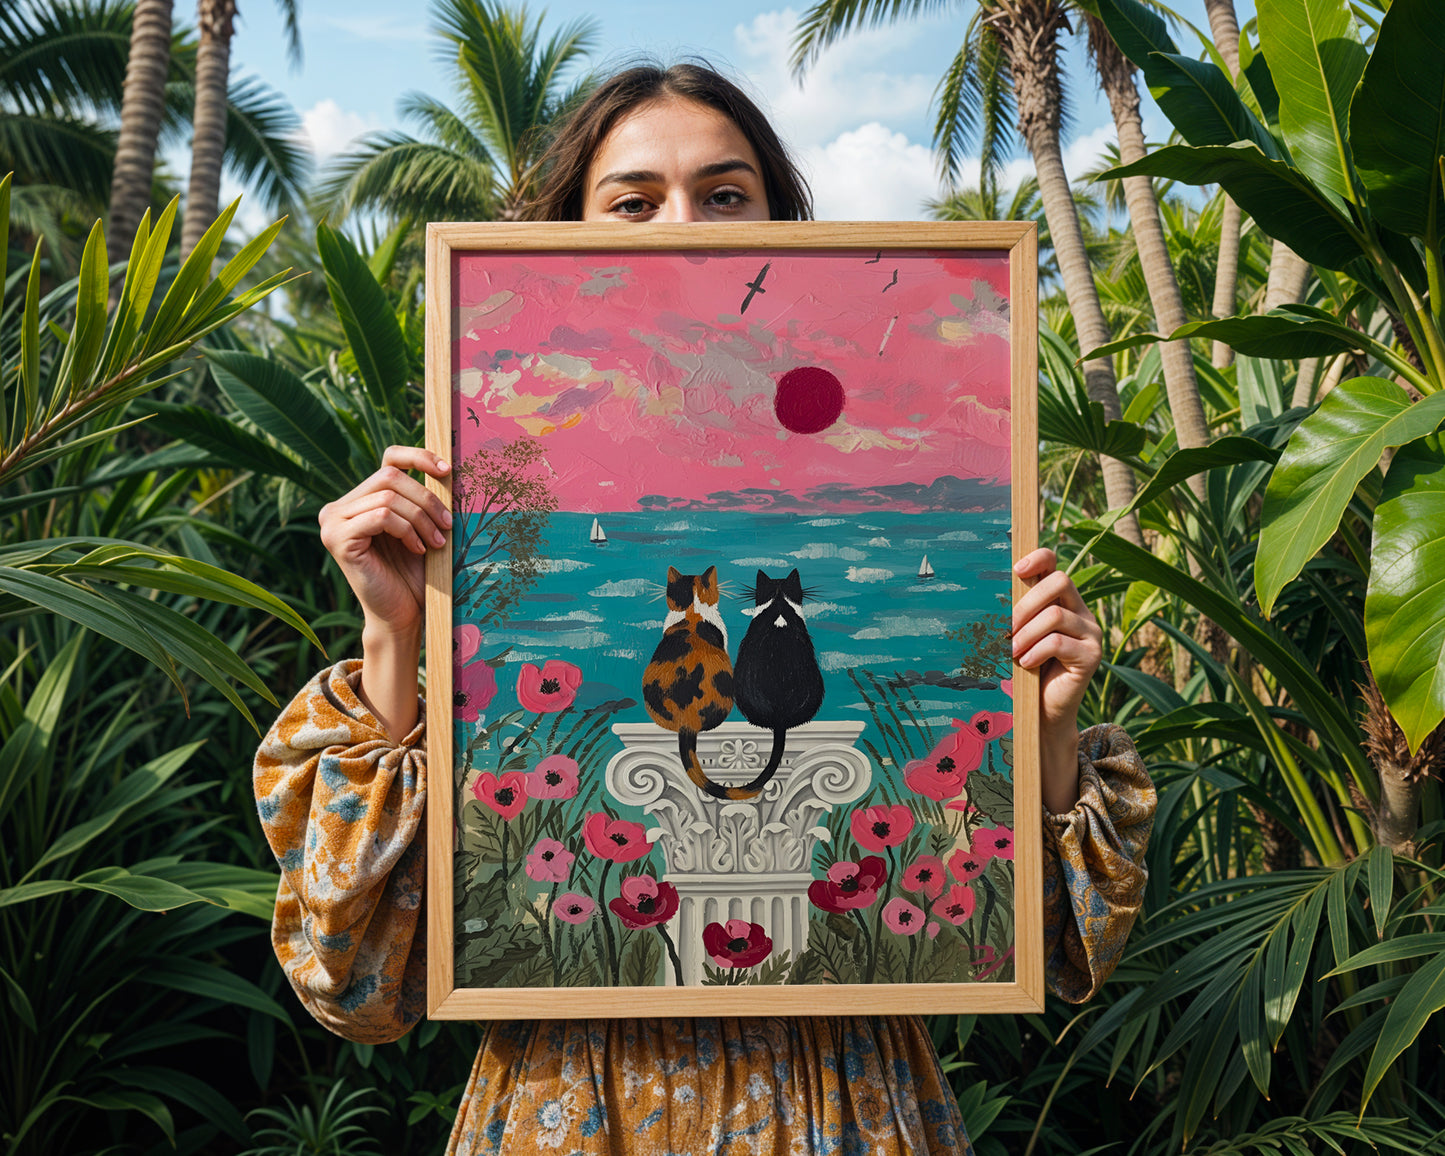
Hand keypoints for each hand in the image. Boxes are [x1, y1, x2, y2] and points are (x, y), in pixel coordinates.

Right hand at [318, 446, 452, 638]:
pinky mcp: (336, 539)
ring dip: (421, 518)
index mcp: (359, 499)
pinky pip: (381, 517)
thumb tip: (446, 467)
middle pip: (389, 475)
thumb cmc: (415, 573)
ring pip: (388, 497)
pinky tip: (417, 548)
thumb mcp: (420, 528)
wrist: (402, 614)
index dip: (419, 457)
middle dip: (426, 498)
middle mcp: (339, 507)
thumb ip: (421, 498)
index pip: (389, 459)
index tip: (448, 471)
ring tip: (436, 541)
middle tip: (448, 524)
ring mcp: (332, 522)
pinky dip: (406, 530)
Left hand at [1012, 548, 1102, 811]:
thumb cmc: (1024, 671)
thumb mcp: (1018, 636)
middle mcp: (1083, 613)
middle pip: (1060, 582)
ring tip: (1012, 651)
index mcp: (1064, 602)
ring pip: (1056, 614)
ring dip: (1027, 633)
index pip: (1056, 566)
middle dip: (1027, 602)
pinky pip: (1059, 642)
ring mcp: (1091, 634)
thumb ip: (1016, 613)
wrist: (1042, 712)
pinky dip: (1036, 651)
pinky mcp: (1092, 656)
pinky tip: (1025, 663)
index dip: (1039, 558)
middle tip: (1007, 626)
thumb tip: (989, 590)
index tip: (1016, 569)